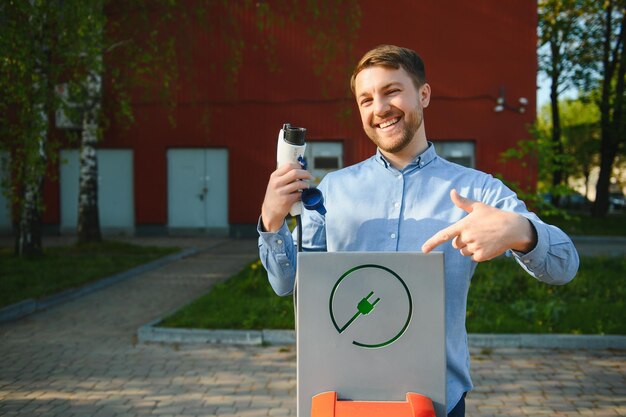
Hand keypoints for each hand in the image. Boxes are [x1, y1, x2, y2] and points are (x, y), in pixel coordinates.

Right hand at [261, 162, 312, 231]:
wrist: (270, 212)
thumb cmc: (275, 196)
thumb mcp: (275, 183)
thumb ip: (284, 176)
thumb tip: (300, 169)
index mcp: (274, 176)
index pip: (289, 165)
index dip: (299, 166)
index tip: (304, 169)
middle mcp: (277, 183)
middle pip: (295, 172)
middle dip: (306, 174)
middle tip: (310, 177)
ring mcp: (281, 192)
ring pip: (299, 184)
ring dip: (306, 185)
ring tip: (307, 187)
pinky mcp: (287, 200)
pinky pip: (299, 194)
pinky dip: (303, 194)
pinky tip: (303, 194)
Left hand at [421, 189, 536, 261]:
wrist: (513, 228)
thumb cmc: (494, 216)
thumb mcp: (478, 206)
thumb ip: (462, 201)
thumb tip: (452, 192)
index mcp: (464, 225)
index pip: (444, 235)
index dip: (432, 243)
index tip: (424, 249)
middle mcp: (467, 237)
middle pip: (456, 244)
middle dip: (463, 240)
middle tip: (477, 233)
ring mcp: (475, 247)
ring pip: (464, 252)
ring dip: (470, 247)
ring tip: (483, 238)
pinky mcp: (482, 256)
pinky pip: (473, 257)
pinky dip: (479, 253)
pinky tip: (488, 245)